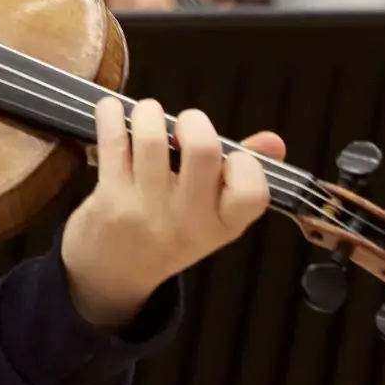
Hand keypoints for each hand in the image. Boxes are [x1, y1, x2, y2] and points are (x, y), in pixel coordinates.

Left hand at [60, 100, 281, 329]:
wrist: (113, 275)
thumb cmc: (170, 233)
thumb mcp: (211, 216)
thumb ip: (242, 176)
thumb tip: (275, 141)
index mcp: (223, 225)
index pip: (251, 192)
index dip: (244, 163)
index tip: (228, 154)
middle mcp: (188, 221)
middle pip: (203, 150)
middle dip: (194, 121)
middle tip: (184, 125)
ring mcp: (147, 211)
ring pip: (152, 141)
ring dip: (149, 113)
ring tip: (148, 114)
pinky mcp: (110, 201)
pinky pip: (113, 145)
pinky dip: (110, 116)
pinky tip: (111, 110)